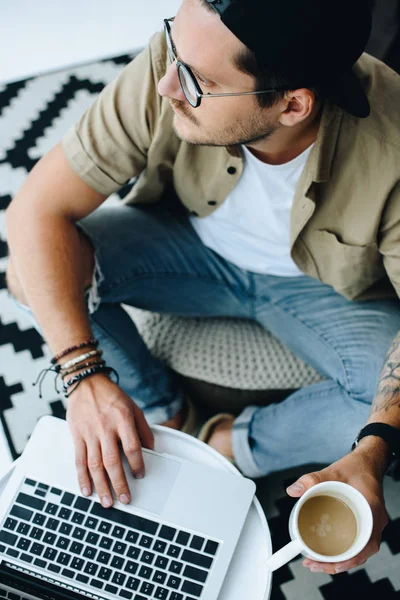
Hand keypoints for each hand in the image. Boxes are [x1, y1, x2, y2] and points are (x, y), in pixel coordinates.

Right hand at [66, 373, 153, 507]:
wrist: (87, 383)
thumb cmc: (112, 396)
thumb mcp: (134, 407)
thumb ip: (143, 429)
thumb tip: (152, 449)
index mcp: (123, 419)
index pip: (132, 446)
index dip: (137, 463)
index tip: (141, 475)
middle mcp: (105, 427)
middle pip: (112, 461)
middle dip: (119, 483)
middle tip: (124, 499)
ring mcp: (89, 432)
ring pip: (95, 464)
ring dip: (101, 486)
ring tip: (107, 501)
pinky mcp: (77, 435)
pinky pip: (79, 460)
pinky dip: (82, 477)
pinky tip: (87, 490)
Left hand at [286, 450, 388, 574]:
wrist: (368, 461)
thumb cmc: (356, 467)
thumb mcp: (333, 471)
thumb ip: (312, 479)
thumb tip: (292, 490)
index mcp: (372, 511)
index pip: (364, 546)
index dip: (347, 560)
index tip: (327, 563)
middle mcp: (375, 522)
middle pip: (360, 553)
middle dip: (337, 564)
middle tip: (312, 563)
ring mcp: (372, 524)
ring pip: (359, 551)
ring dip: (340, 559)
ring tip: (316, 561)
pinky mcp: (366, 523)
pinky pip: (358, 543)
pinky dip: (344, 550)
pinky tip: (328, 551)